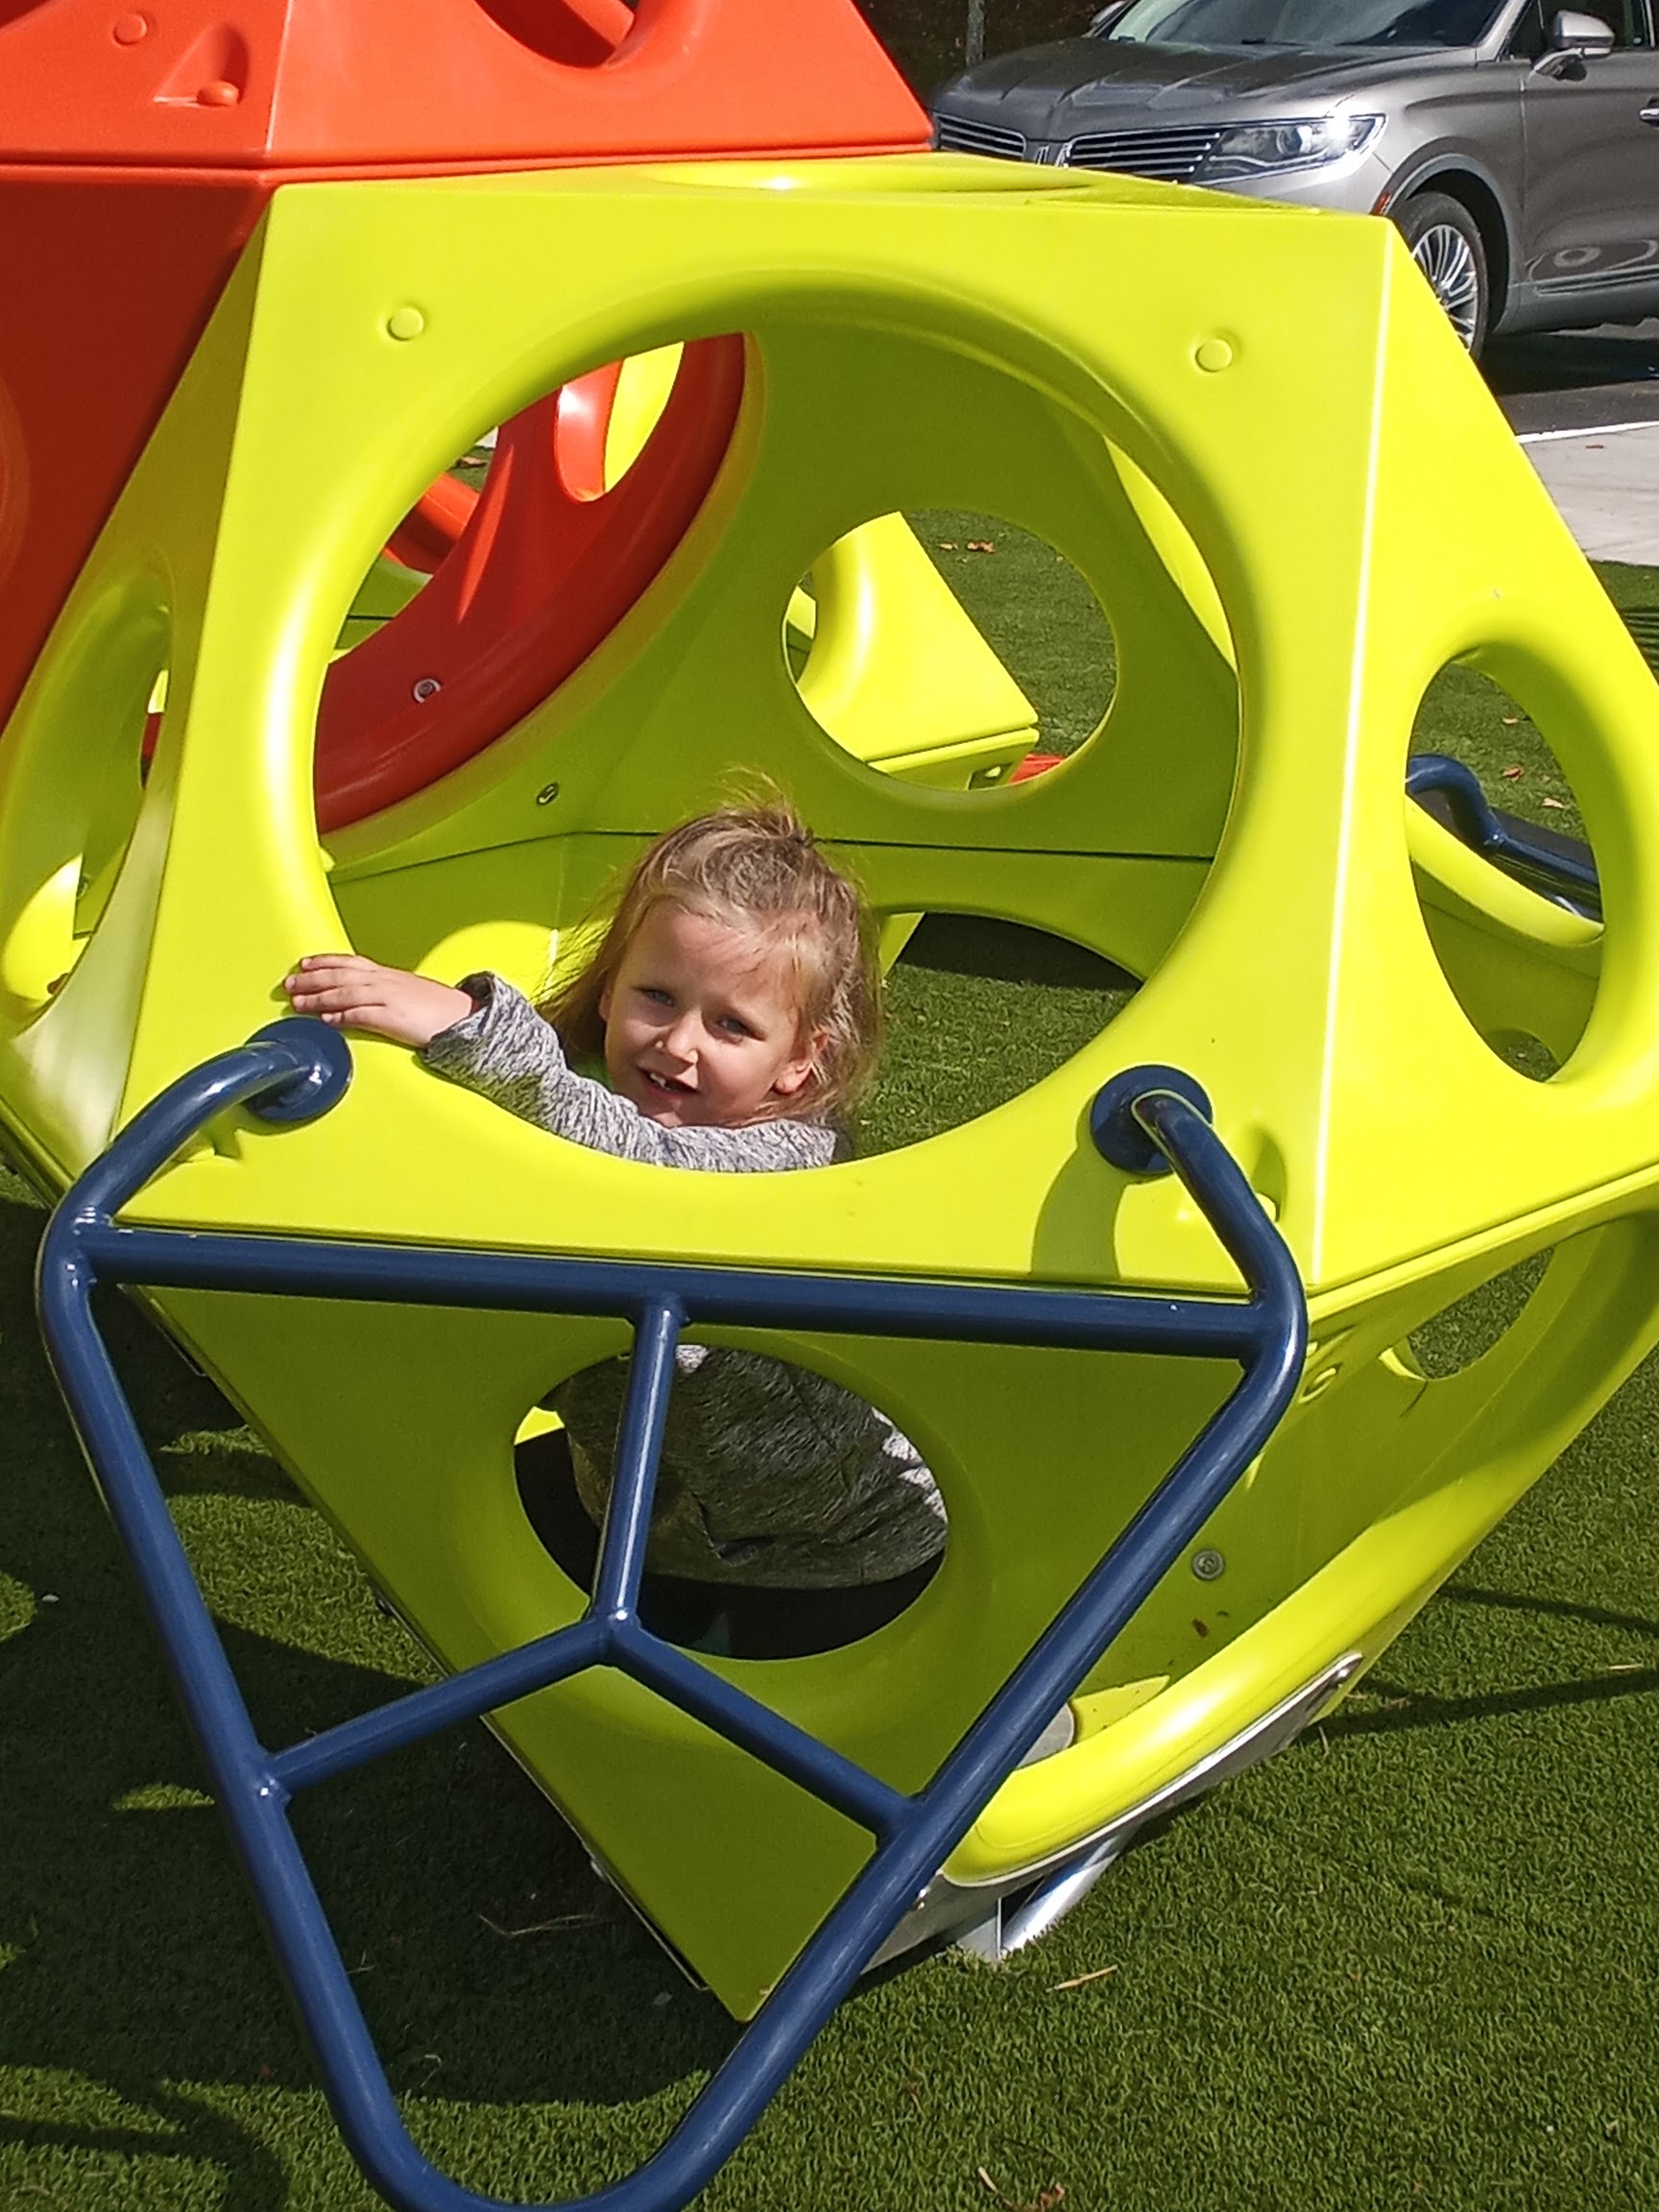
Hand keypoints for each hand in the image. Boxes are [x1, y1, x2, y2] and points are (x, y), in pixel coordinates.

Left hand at [283, 955, 475, 1047]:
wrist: (462, 1017)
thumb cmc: (436, 1007)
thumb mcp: (406, 990)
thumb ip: (381, 991)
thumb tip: (359, 998)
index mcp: (386, 974)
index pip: (348, 962)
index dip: (323, 962)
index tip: (303, 963)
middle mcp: (384, 982)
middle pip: (340, 976)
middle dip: (311, 979)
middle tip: (288, 984)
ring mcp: (389, 998)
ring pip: (346, 993)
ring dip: (319, 998)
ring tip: (298, 1002)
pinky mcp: (394, 1018)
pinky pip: (364, 1015)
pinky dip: (343, 1016)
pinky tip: (327, 1020)